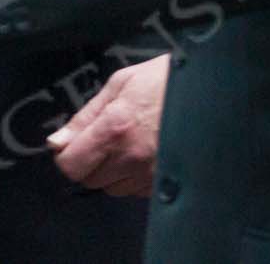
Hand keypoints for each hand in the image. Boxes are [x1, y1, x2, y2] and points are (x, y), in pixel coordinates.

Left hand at [47, 54, 168, 195]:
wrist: (213, 90)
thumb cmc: (167, 79)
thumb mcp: (120, 83)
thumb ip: (86, 117)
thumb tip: (56, 143)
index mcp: (115, 128)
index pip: (71, 165)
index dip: (68, 155)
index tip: (74, 143)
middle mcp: (132, 158)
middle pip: (90, 180)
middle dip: (91, 162)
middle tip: (107, 137)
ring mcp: (152, 174)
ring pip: (114, 188)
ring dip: (114, 172)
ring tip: (132, 142)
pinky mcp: (169, 183)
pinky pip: (138, 191)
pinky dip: (136, 177)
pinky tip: (148, 153)